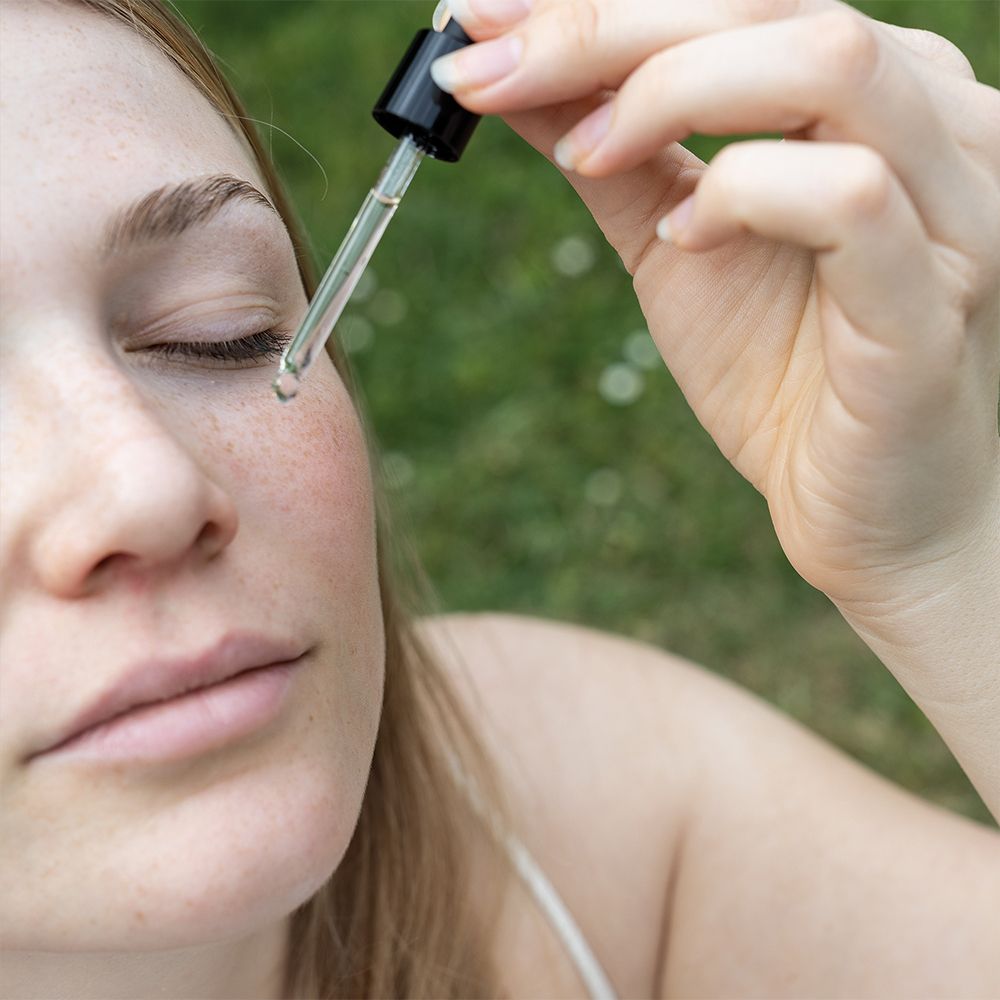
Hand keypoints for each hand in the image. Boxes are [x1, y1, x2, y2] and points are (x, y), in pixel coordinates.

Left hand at [433, 0, 999, 610]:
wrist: (870, 512)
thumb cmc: (788, 376)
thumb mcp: (675, 245)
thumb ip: (613, 156)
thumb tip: (509, 76)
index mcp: (871, 99)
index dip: (595, 2)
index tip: (475, 23)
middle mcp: (933, 125)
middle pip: (773, 5)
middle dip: (606, 26)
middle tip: (487, 70)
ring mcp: (952, 208)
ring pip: (828, 65)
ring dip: (672, 90)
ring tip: (584, 156)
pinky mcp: (934, 302)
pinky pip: (851, 197)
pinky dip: (744, 196)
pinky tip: (683, 242)